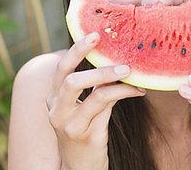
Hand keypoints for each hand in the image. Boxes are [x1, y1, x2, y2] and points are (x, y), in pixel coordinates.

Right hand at [46, 32, 145, 169]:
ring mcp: (68, 123)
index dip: (77, 49)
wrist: (81, 169)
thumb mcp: (84, 108)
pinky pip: (104, 104)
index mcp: (53, 98)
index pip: (62, 68)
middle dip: (83, 54)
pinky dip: (122, 92)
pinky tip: (137, 90)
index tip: (94, 33)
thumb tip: (115, 59)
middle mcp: (55, 109)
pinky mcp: (84, 134)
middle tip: (101, 40)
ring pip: (86, 89)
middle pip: (68, 76)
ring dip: (108, 75)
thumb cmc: (86, 133)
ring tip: (128, 69)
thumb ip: (93, 87)